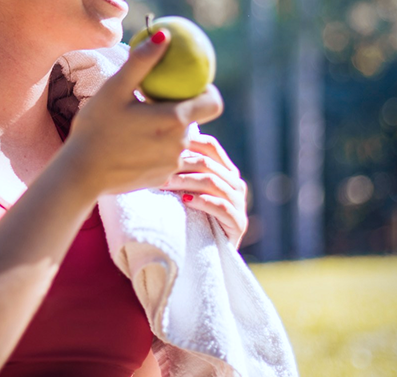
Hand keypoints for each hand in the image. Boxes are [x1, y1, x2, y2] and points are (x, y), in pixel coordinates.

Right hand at [63, 29, 223, 196]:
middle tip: (155, 99)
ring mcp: (171, 164)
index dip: (208, 91)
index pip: (213, 102)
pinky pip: (166, 157)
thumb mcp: (114, 89)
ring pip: (179, 139)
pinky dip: (156, 147)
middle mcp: (180, 144)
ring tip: (138, 122)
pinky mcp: (161, 178)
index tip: (191, 83)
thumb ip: (142, 61)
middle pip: (194, 119)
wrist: (80, 174)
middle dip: (180, 107)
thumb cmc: (95, 128)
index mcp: (175, 119)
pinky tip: (132, 143)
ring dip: (167, 128)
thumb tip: (164, 34)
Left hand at [159, 133, 248, 248]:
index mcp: (225, 171)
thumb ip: (183, 171)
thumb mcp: (188, 191)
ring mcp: (239, 203)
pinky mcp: (238, 223)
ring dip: (186, 181)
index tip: (166, 143)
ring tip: (165, 184)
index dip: (190, 142)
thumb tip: (158, 147)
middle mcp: (236, 184)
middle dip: (181, 165)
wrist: (205, 254)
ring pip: (213, 183)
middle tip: (157, 169)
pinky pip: (221, 206)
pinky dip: (202, 201)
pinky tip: (185, 200)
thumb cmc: (192, 217)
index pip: (211, 147)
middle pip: (208, 164)